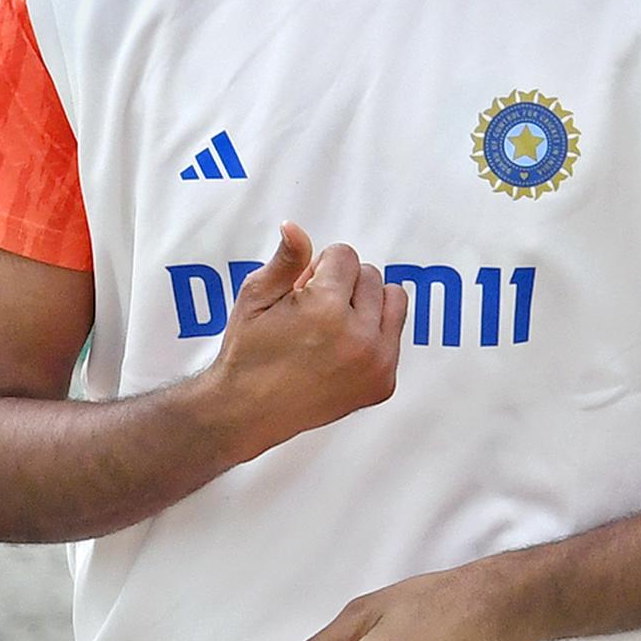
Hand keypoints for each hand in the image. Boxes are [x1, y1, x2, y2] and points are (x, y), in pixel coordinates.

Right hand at [207, 222, 407, 459]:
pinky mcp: (383, 383)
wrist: (247, 412)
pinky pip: (394, 336)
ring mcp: (376, 364)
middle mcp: (359, 338)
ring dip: (366, 304)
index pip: (345, 255)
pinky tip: (340, 350)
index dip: (317, 268)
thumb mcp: (256, 297)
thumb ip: (285, 260)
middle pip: (370, 275)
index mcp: (326, 310)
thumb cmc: (247, 352)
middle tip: (311, 311)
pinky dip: (373, 335)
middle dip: (342, 284)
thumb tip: (295, 228)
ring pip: (393, 300)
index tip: (300, 290)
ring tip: (332, 325)